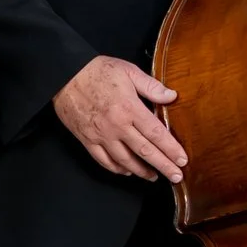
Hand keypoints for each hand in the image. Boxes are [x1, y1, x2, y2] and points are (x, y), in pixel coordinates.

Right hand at [52, 54, 186, 180]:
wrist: (63, 74)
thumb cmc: (96, 70)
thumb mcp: (128, 71)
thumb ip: (151, 86)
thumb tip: (172, 96)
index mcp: (130, 108)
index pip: (156, 134)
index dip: (171, 149)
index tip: (182, 159)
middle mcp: (117, 125)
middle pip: (145, 151)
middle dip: (163, 165)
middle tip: (176, 176)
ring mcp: (101, 135)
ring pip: (125, 160)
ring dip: (142, 171)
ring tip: (154, 176)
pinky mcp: (87, 139)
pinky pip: (104, 160)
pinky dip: (117, 168)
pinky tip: (127, 171)